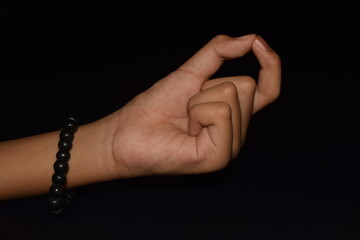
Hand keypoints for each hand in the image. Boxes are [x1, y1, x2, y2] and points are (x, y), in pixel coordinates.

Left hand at [102, 34, 280, 178]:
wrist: (128, 132)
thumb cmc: (157, 106)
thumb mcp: (191, 72)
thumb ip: (219, 52)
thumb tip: (252, 38)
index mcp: (234, 115)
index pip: (268, 90)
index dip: (271, 65)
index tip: (259, 44)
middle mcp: (238, 132)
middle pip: (245, 85)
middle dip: (209, 85)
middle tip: (188, 107)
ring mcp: (231, 147)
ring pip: (232, 94)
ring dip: (199, 100)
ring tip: (185, 120)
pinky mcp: (219, 157)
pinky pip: (220, 112)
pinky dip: (197, 112)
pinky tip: (187, 131)